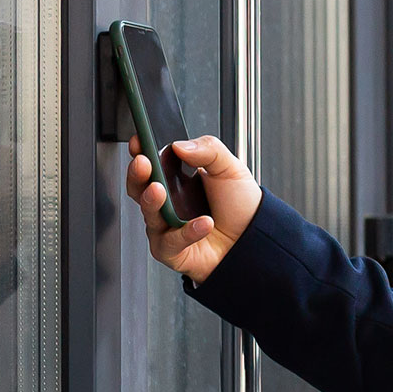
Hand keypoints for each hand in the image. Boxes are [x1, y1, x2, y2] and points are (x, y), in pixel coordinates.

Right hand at [125, 134, 262, 283]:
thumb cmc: (240, 206)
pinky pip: (171, 241)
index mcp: (175, 179)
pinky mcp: (171, 250)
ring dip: (152, 201)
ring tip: (160, 190)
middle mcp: (166, 203)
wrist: (255, 237)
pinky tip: (204, 223)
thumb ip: (208, 150)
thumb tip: (180, 145)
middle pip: (138, 188)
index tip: (138, 141)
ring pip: (149, 214)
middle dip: (137, 174)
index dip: (140, 152)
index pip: (150, 163)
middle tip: (143, 164)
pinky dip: (187, 232)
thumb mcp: (230, 168)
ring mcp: (166, 227)